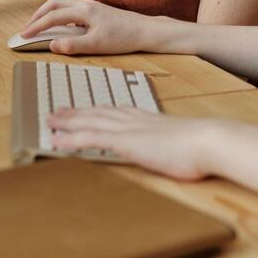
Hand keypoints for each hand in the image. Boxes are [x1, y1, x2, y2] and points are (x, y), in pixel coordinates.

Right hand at [21, 0, 159, 54]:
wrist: (145, 30)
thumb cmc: (123, 38)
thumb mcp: (96, 46)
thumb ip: (72, 45)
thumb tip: (52, 45)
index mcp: (84, 11)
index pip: (52, 17)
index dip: (36, 26)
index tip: (24, 35)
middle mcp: (85, 4)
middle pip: (54, 3)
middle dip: (38, 14)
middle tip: (28, 28)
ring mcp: (91, 5)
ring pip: (62, 3)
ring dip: (48, 12)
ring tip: (40, 25)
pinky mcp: (96, 9)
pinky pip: (71, 7)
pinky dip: (60, 13)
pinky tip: (62, 26)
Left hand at [48, 107, 218, 180]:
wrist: (207, 140)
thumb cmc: (201, 146)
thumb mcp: (181, 141)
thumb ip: (170, 141)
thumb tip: (172, 148)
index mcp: (146, 118)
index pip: (114, 111)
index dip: (96, 110)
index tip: (84, 109)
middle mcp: (133, 119)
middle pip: (97, 112)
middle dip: (75, 112)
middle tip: (57, 111)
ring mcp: (128, 129)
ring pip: (89, 122)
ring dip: (67, 122)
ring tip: (50, 121)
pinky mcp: (125, 142)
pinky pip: (90, 139)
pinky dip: (71, 139)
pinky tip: (57, 140)